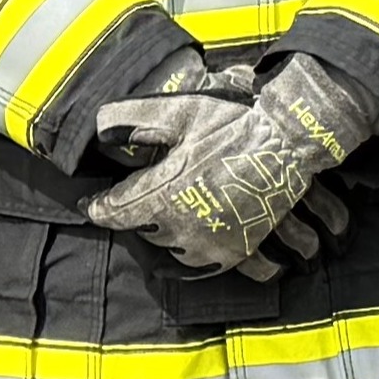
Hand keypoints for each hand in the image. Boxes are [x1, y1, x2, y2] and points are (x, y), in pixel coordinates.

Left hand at [82, 55, 373, 279]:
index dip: (98, 207)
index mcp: (162, 197)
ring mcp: (210, 245)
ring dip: (166, 235)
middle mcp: (181, 228)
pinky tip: (196, 238)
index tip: (90, 204)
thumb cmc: (232, 125)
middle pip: (144, 231)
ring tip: (170, 215)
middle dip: (138, 215)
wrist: (287, 142)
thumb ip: (132, 119)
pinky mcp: (236, 253)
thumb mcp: (179, 113)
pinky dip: (195, 254)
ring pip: (172, 251)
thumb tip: (98, 127)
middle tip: (140, 199)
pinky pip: (204, 265)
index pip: (115, 212)